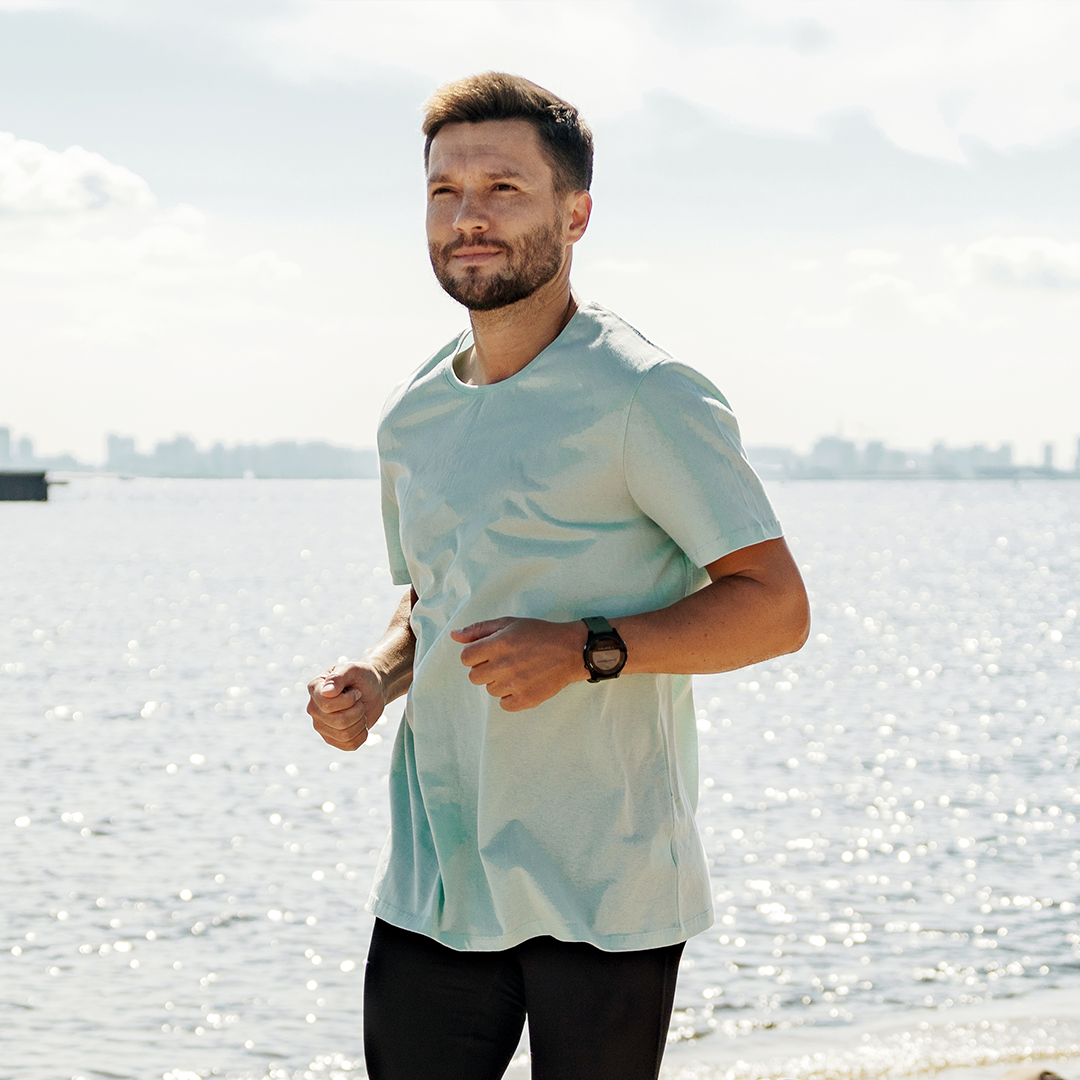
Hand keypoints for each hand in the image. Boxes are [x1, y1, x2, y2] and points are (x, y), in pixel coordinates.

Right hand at [306, 660, 386, 749]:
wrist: (373, 689)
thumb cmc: (361, 676)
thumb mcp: (353, 669)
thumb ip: (339, 677)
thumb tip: (327, 692)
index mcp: (315, 689)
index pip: (327, 704)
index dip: (349, 700)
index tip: (355, 691)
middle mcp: (314, 709)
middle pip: (339, 721)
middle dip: (358, 710)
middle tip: (359, 701)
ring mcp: (321, 726)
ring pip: (345, 734)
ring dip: (361, 721)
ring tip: (359, 710)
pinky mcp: (332, 739)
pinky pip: (350, 745)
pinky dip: (362, 734)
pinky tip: (360, 723)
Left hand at [450, 617, 586, 711]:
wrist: (571, 650)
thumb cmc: (540, 634)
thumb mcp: (509, 623)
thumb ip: (480, 630)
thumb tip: (454, 636)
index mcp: (498, 644)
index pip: (466, 658)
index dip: (475, 655)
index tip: (488, 653)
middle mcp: (504, 665)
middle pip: (474, 676)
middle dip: (485, 669)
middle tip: (504, 662)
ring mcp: (514, 684)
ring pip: (490, 690)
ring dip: (499, 682)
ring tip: (517, 671)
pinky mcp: (525, 699)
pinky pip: (504, 704)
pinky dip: (511, 697)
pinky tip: (522, 684)